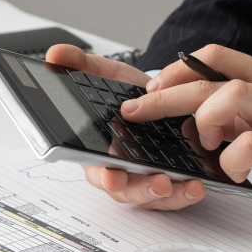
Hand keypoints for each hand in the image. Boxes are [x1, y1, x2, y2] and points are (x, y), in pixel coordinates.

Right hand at [46, 44, 205, 209]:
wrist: (156, 97)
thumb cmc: (124, 94)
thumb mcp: (102, 73)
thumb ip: (80, 64)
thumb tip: (55, 54)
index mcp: (95, 150)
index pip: (94, 169)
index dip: (102, 176)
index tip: (111, 176)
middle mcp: (117, 170)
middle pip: (124, 190)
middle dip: (141, 190)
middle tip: (159, 182)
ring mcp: (141, 179)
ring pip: (149, 197)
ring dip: (168, 197)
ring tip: (187, 186)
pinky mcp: (165, 181)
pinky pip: (173, 197)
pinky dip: (185, 194)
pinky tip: (197, 185)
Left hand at [122, 44, 251, 199]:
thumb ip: (246, 110)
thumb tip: (202, 116)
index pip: (217, 55)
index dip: (178, 66)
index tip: (154, 83)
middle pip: (208, 79)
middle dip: (163, 94)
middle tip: (136, 109)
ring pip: (228, 95)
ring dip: (203, 119)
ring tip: (205, 142)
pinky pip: (250, 144)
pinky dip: (230, 158)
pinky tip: (232, 169)